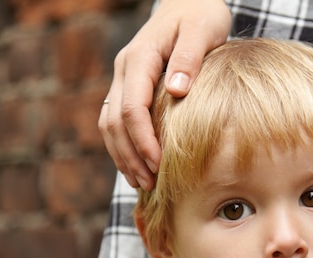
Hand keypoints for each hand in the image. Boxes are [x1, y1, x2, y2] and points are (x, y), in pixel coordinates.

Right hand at [98, 0, 230, 189]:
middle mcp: (125, 70)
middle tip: (150, 185)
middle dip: (130, 156)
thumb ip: (190, 58)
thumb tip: (177, 91)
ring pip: (110, 124)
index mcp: (140, 58)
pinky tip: (139, 166)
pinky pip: (117, 120)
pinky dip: (124, 146)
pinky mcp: (130, 87)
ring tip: (142, 183)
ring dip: (123, 155)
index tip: (159, 164)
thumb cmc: (200, 15)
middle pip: (115, 121)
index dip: (143, 140)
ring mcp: (124, 79)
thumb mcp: (202, 30)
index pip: (132, 108)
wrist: (189, 2)